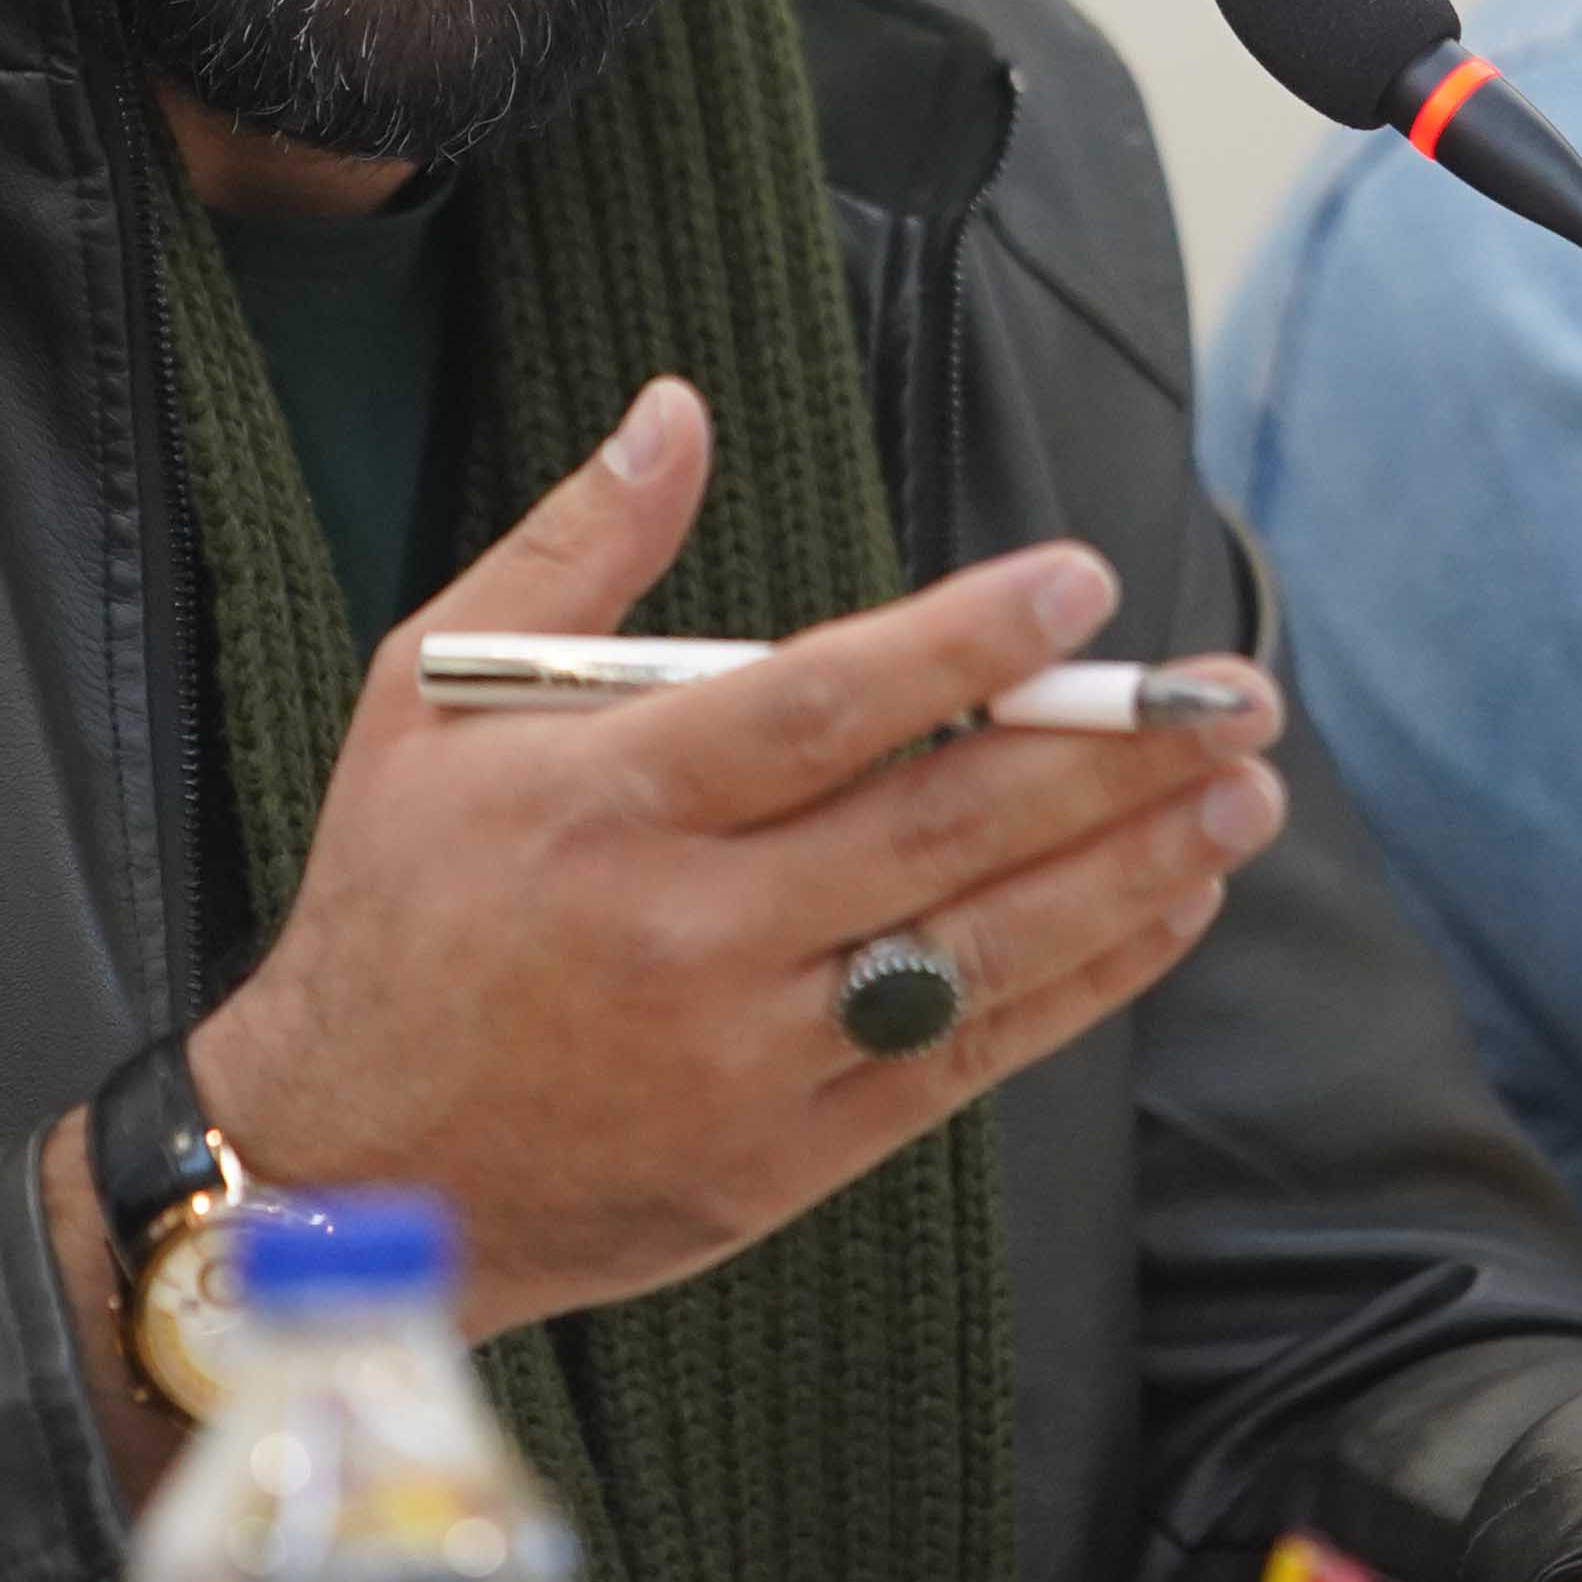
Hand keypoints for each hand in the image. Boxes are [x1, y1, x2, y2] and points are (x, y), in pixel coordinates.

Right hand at [186, 376, 1286, 1337]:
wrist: (339, 1173)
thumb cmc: (390, 908)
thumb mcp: (423, 698)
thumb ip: (571, 552)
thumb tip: (676, 409)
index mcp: (603, 802)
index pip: (816, 707)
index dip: (959, 646)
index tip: (1080, 582)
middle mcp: (686, 930)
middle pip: (934, 828)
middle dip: (1106, 755)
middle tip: (1232, 693)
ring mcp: (746, 1056)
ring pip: (975, 948)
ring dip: (1128, 869)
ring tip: (1242, 797)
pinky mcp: (785, 1158)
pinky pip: (963, 1063)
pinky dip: (1079, 987)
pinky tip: (1163, 915)